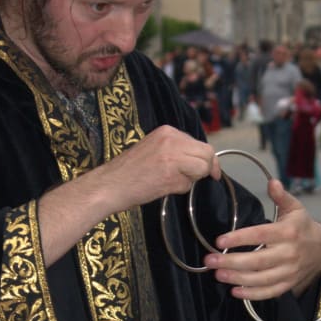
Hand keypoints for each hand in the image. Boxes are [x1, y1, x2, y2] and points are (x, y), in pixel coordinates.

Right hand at [96, 125, 220, 212]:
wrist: (110, 184)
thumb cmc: (129, 171)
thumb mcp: (154, 148)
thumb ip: (176, 149)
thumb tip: (199, 159)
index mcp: (167, 131)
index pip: (199, 143)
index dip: (207, 159)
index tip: (210, 170)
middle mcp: (172, 139)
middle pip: (206, 153)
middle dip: (208, 168)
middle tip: (202, 178)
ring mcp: (172, 156)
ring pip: (202, 167)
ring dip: (193, 178)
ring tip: (173, 181)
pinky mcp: (170, 174)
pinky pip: (189, 183)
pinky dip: (181, 189)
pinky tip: (163, 187)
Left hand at [203, 179, 320, 300]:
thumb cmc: (302, 226)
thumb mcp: (295, 208)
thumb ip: (281, 196)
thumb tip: (272, 181)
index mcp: (288, 232)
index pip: (260, 235)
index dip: (239, 238)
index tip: (219, 241)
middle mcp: (289, 253)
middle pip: (257, 261)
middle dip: (231, 262)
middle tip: (210, 261)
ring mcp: (289, 271)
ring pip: (261, 279)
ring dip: (238, 278)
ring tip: (218, 275)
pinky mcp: (288, 284)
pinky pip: (269, 292)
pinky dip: (252, 295)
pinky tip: (235, 291)